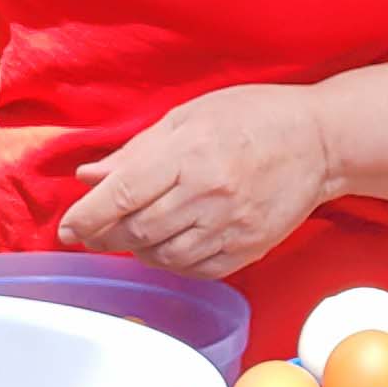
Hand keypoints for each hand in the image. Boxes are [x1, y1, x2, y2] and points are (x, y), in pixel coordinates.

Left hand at [58, 85, 338, 282]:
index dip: (88, 216)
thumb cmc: (251, 117)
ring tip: (132, 234)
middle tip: (93, 232)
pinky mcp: (249, 248)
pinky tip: (166, 246)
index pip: (123, 194)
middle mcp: (208, 194)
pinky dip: (172, 263)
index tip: (68, 228)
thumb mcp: (188, 117)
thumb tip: (89, 177)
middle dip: (106, 235)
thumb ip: (136, 151)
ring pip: (163, 256)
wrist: (319, 141)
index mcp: (189, 154)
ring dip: (137, 250)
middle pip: (137, 230)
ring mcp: (231, 226)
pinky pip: (196, 269)